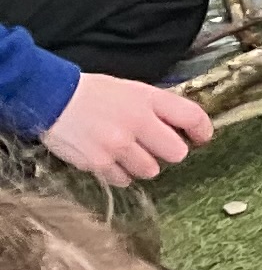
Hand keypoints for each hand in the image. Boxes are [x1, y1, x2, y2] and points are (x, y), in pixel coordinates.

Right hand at [43, 73, 205, 186]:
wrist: (51, 99)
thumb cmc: (95, 94)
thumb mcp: (133, 90)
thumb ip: (158, 107)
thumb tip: (184, 126)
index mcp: (149, 100)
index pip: (192, 117)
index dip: (203, 130)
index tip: (201, 138)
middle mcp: (138, 123)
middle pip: (177, 153)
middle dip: (168, 151)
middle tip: (154, 146)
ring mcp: (118, 145)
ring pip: (151, 170)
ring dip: (143, 164)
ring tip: (127, 152)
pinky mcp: (99, 163)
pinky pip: (124, 180)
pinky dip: (120, 174)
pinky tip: (110, 159)